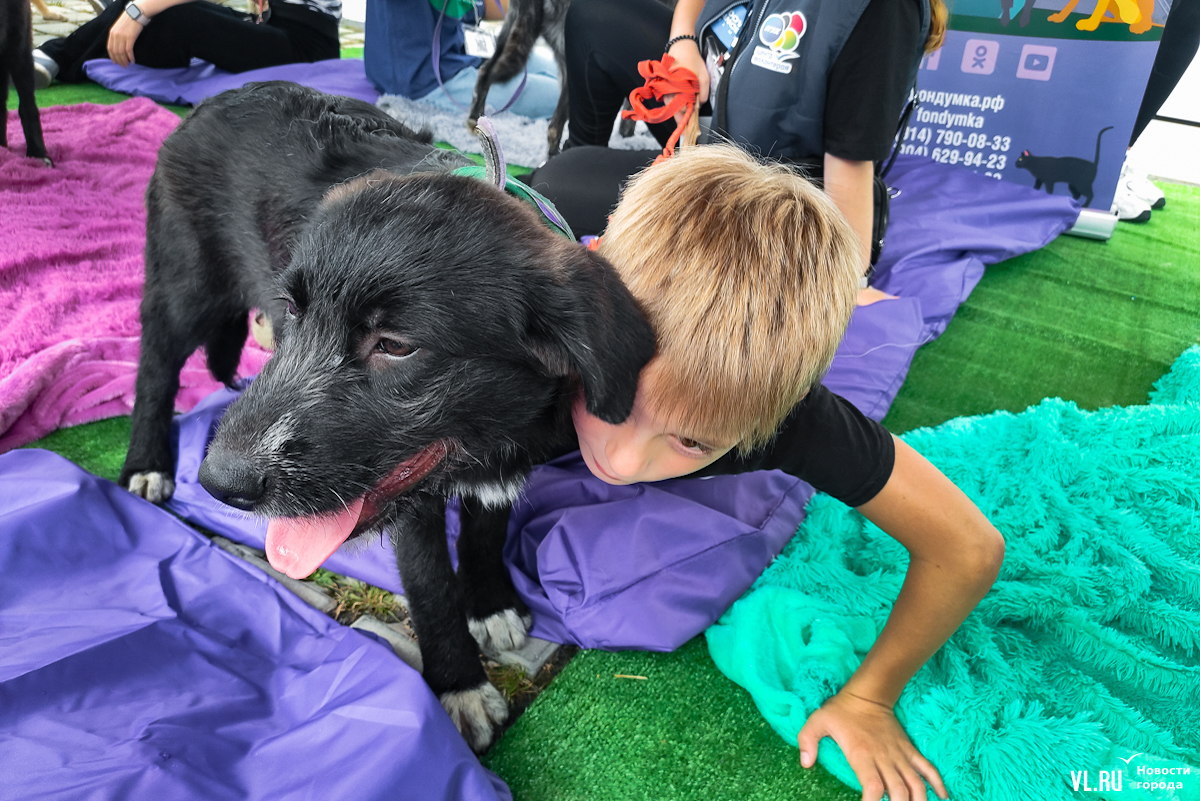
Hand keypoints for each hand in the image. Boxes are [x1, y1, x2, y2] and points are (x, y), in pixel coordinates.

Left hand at [107, 12, 143, 67]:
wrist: (135, 14)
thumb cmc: (128, 21)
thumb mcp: (119, 27)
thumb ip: (117, 35)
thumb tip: (118, 45)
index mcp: (112, 33)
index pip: (110, 48)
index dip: (112, 57)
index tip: (115, 62)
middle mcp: (115, 36)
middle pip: (115, 52)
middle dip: (119, 60)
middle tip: (123, 66)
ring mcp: (122, 37)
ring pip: (121, 52)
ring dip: (124, 60)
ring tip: (127, 65)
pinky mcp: (130, 38)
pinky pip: (128, 50)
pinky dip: (130, 57)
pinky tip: (133, 61)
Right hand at [665, 37, 707, 125]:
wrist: (681, 46)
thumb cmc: (692, 60)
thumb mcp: (703, 76)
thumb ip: (703, 93)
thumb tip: (699, 106)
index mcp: (678, 88)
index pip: (681, 110)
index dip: (687, 119)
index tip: (691, 127)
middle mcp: (668, 90)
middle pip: (673, 111)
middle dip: (681, 118)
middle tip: (688, 126)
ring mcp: (664, 88)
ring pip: (669, 106)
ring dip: (676, 112)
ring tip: (684, 118)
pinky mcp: (663, 86)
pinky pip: (667, 99)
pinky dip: (673, 105)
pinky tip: (680, 107)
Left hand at [797, 690, 947, 800]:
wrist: (867, 693)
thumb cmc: (840, 711)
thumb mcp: (817, 722)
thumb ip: (808, 741)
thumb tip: (806, 764)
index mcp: (862, 755)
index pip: (873, 786)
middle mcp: (884, 758)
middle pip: (899, 791)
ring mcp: (900, 755)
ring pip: (916, 784)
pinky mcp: (909, 750)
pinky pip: (927, 768)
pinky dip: (937, 783)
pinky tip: (942, 797)